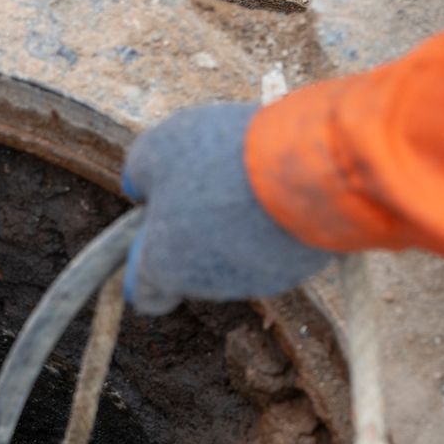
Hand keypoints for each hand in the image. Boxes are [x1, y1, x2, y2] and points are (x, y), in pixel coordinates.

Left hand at [121, 103, 333, 315]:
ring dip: (235, 225)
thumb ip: (138, 173)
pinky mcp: (297, 268)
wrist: (307, 169)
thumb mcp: (157, 149)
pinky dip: (272, 224)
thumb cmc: (221, 160)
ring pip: (234, 256)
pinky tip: (278, 188)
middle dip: (193, 232)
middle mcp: (208, 287)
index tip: (152, 232)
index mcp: (165, 268)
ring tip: (247, 178)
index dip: (144, 263)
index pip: (145, 293)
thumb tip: (137, 188)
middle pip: (191, 266)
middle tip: (205, 184)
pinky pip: (274, 247)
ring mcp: (256, 281)